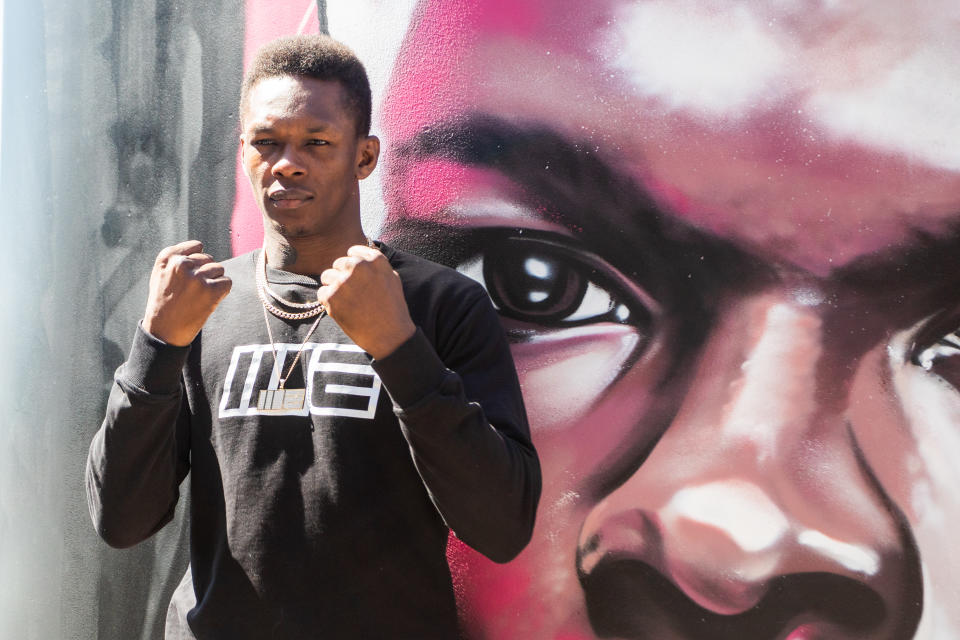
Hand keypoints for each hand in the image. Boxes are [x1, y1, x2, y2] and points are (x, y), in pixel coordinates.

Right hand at [142, 240, 232, 345]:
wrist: (164, 331)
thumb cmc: (164, 302)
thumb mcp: (160, 274)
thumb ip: (177, 258)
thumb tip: (200, 247)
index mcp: (168, 257)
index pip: (197, 246)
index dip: (198, 261)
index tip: (191, 274)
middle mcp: (181, 264)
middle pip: (209, 259)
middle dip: (206, 272)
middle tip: (193, 290)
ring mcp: (197, 277)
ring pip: (219, 269)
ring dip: (214, 282)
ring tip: (199, 295)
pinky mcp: (210, 290)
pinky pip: (227, 282)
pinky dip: (222, 291)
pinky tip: (208, 300)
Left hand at [318, 244, 415, 358]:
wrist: (389, 335)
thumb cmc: (393, 309)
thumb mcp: (392, 279)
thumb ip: (376, 265)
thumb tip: (360, 257)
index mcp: (374, 260)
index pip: (353, 251)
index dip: (353, 265)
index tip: (357, 277)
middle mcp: (358, 266)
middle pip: (338, 263)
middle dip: (342, 276)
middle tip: (352, 293)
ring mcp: (343, 281)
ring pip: (326, 276)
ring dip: (333, 287)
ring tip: (347, 302)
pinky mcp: (331, 297)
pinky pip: (321, 292)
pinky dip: (328, 302)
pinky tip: (343, 310)